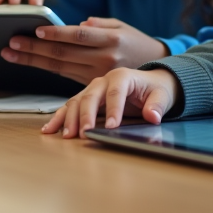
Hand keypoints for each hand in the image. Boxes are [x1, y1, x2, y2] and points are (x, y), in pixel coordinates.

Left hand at [1, 17, 168, 83]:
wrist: (155, 70)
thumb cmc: (134, 42)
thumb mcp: (121, 26)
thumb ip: (99, 24)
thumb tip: (79, 24)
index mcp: (111, 40)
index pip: (79, 36)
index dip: (57, 33)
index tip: (36, 29)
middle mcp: (103, 60)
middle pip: (63, 53)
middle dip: (34, 48)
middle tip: (11, 42)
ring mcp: (97, 75)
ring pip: (59, 67)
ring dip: (32, 60)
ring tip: (11, 52)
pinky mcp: (92, 85)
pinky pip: (64, 75)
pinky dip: (45, 68)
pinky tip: (28, 62)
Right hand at [42, 68, 178, 138]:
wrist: (150, 84)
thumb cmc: (155, 90)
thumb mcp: (163, 96)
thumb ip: (157, 106)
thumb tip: (153, 116)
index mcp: (122, 76)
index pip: (115, 93)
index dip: (113, 110)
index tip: (112, 127)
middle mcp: (103, 80)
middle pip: (90, 97)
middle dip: (86, 116)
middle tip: (85, 133)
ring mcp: (92, 89)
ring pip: (75, 102)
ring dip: (69, 118)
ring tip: (66, 136)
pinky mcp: (86, 98)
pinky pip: (69, 107)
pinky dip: (58, 118)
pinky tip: (49, 129)